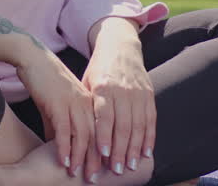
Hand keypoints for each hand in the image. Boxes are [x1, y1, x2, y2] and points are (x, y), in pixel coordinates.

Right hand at [15, 48, 94, 177]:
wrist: (32, 58)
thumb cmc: (44, 80)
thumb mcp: (56, 105)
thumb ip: (59, 124)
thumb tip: (57, 145)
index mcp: (89, 103)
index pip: (100, 132)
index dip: (102, 152)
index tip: (102, 169)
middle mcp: (86, 103)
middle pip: (96, 137)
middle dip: (95, 160)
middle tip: (93, 179)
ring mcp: (73, 103)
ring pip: (82, 136)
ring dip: (81, 157)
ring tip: (77, 173)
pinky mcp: (58, 103)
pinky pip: (64, 130)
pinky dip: (64, 147)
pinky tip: (63, 160)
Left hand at [81, 20, 155, 176]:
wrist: (119, 47)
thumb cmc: (97, 69)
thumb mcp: (85, 82)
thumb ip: (82, 106)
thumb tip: (66, 134)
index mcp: (102, 87)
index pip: (104, 116)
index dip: (104, 136)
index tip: (104, 156)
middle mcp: (122, 90)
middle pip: (123, 125)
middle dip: (120, 150)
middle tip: (117, 171)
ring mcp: (138, 92)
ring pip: (138, 125)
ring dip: (135, 148)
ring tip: (131, 167)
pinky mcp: (149, 94)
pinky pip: (151, 119)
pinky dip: (149, 137)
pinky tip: (146, 152)